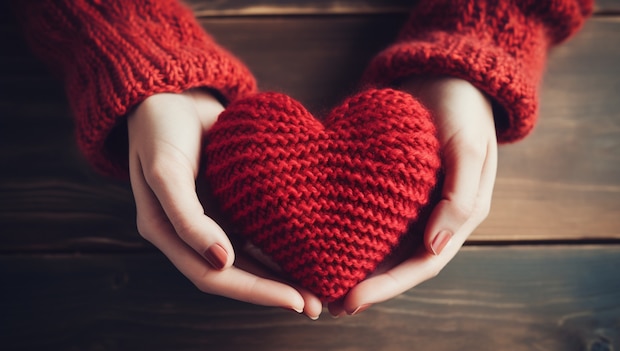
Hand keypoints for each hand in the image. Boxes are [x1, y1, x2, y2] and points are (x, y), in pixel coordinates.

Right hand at [127, 89, 321, 318]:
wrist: (171, 92)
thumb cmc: (160, 129)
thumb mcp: (165, 171)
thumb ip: (186, 217)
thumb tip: (221, 260)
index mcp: (169, 234)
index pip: (214, 276)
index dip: (254, 291)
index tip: (295, 300)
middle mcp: (193, 234)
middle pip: (237, 274)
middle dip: (276, 290)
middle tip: (317, 303)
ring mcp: (213, 218)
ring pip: (251, 257)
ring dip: (282, 273)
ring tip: (320, 285)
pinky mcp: (231, 200)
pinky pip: (258, 229)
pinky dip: (280, 242)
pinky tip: (308, 248)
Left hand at [328, 77, 497, 315]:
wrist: (446, 75)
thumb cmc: (464, 110)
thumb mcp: (469, 148)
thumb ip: (461, 197)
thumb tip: (436, 246)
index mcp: (458, 217)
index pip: (421, 264)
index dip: (388, 286)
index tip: (353, 300)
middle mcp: (433, 217)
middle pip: (397, 262)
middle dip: (364, 284)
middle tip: (326, 301)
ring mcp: (411, 202)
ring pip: (381, 244)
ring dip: (354, 263)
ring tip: (317, 280)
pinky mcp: (389, 185)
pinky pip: (369, 214)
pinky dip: (348, 229)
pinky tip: (322, 236)